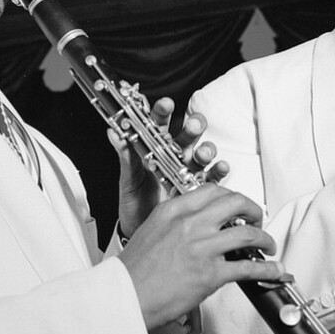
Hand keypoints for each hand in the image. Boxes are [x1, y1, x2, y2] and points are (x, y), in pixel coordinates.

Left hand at [110, 97, 228, 238]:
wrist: (140, 230)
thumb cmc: (133, 201)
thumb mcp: (127, 179)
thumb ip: (125, 156)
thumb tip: (113, 132)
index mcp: (154, 148)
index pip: (159, 124)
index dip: (162, 112)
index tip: (165, 103)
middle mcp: (173, 156)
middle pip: (186, 135)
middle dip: (192, 127)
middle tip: (193, 125)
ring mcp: (187, 171)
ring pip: (201, 154)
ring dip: (205, 150)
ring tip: (202, 153)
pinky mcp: (198, 189)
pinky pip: (212, 178)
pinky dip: (219, 171)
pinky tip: (221, 166)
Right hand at [119, 184, 284, 328]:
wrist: (126, 295)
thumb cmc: (134, 269)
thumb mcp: (151, 229)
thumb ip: (175, 220)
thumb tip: (196, 221)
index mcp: (174, 210)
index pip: (212, 190)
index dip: (231, 196)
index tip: (236, 205)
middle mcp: (190, 223)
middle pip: (235, 203)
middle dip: (253, 209)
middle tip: (257, 218)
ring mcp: (203, 247)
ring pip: (247, 233)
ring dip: (264, 238)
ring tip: (267, 245)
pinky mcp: (211, 274)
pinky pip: (248, 267)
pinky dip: (267, 269)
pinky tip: (273, 270)